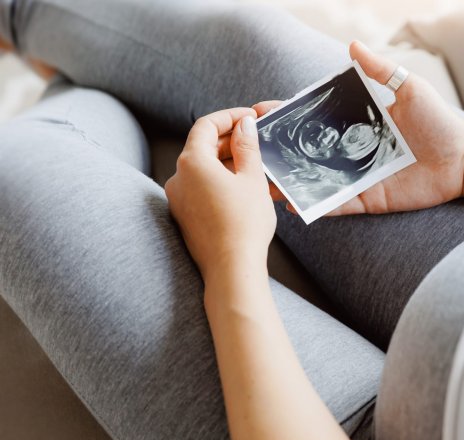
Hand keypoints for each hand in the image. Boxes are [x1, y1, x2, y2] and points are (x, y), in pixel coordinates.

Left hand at [165, 108, 274, 279]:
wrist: (232, 268)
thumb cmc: (244, 223)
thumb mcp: (252, 178)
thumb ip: (247, 146)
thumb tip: (245, 125)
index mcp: (192, 162)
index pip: (206, 125)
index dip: (229, 117)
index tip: (250, 118)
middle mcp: (177, 178)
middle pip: (202, 146)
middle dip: (230, 140)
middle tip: (257, 141)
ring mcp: (178, 199)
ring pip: (202, 169)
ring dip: (226, 162)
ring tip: (255, 167)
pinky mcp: (184, 216)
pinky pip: (200, 188)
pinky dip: (219, 181)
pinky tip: (242, 189)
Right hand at [253, 41, 463, 215]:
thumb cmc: (439, 120)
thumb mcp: (409, 88)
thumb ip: (380, 70)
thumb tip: (351, 45)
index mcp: (358, 122)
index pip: (315, 118)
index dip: (288, 116)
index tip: (259, 113)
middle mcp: (352, 151)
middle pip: (309, 151)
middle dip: (279, 151)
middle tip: (249, 150)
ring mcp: (358, 177)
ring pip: (317, 180)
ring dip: (291, 181)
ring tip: (262, 181)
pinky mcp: (369, 200)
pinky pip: (338, 204)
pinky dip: (317, 205)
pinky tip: (292, 204)